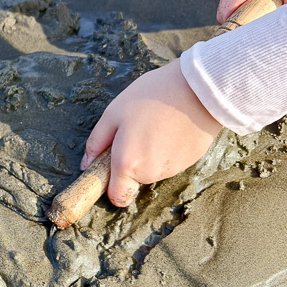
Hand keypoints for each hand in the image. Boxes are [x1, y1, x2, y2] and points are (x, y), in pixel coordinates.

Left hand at [80, 59, 221, 207]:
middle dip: (131, 160)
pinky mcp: (190, 161)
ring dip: (150, 153)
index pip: (117, 197)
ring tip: (155, 124)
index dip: (111, 186)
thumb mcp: (114, 113)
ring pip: (153, 169)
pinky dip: (168, 148)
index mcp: (128, 164)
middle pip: (134, 178)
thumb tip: (87, 164)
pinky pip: (171, 160)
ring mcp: (173, 169)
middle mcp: (150, 173)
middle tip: (135, 130)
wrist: (200, 89)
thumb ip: (97, 143)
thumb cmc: (153, 96)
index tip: (110, 169)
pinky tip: (171, 126)